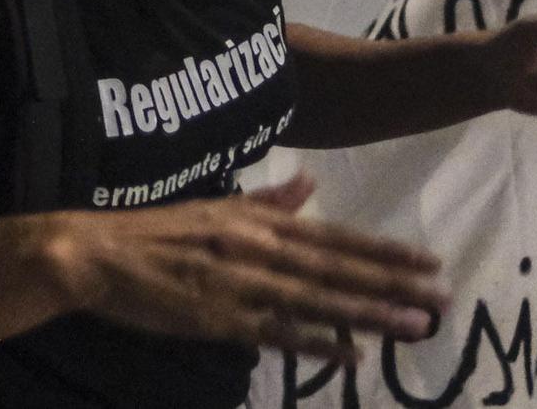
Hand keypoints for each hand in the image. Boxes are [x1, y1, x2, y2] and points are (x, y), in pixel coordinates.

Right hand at [56, 174, 445, 364]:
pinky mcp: (221, 320)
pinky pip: (278, 334)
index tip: (427, 260)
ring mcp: (240, 286)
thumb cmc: (155, 232)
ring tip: (416, 323)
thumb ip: (266, 201)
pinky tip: (352, 354)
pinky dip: (317, 343)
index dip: (381, 250)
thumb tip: (309, 183)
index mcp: (254, 221)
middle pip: (336, 268)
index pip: (332, 236)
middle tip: (441, 295)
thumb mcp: (214, 206)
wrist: (95, 253)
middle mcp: (255, 249)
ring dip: (369, 312)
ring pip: (317, 301)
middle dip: (392, 283)